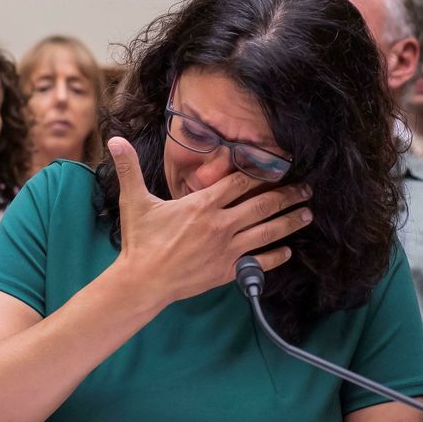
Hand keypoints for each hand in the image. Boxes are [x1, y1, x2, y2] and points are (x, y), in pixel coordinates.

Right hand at [109, 137, 311, 305]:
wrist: (143, 282)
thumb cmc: (140, 241)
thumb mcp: (134, 201)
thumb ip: (129, 169)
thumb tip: (116, 140)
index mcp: (202, 205)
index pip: (239, 181)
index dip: (260, 169)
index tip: (279, 163)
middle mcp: (220, 225)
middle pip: (262, 205)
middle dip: (287, 195)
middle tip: (307, 188)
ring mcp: (227, 249)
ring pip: (266, 232)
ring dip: (289, 222)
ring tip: (307, 214)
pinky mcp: (227, 271)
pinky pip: (258, 262)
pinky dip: (275, 257)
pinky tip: (288, 251)